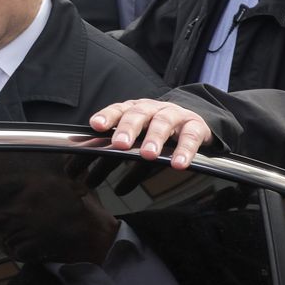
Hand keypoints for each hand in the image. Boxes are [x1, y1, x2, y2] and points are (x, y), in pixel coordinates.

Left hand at [89, 98, 212, 169]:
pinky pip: (190, 136)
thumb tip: (89, 175)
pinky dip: (184, 149)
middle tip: (119, 144)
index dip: (108, 116)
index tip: (96, 126)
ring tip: (147, 155)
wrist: (194, 120)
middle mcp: (153, 109)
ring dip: (154, 138)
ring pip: (163, 122)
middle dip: (128, 128)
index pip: (119, 109)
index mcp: (136, 109)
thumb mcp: (138, 136)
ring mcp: (175, 115)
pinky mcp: (195, 125)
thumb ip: (118, 151)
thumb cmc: (158, 130)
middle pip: (138, 114)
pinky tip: (178, 164)